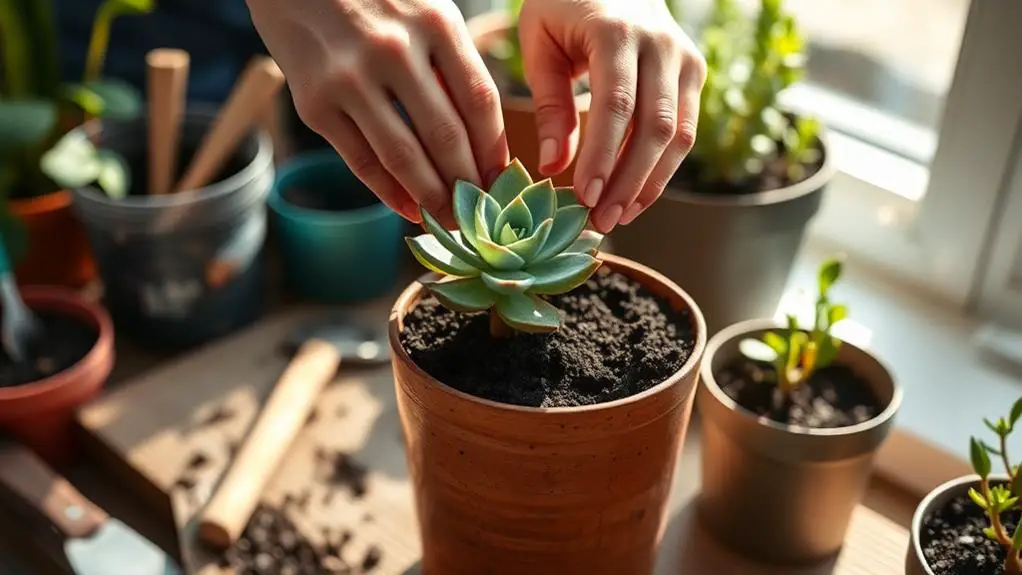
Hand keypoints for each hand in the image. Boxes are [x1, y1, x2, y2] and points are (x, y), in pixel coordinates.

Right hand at [245, 0, 508, 225]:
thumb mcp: (424, 11)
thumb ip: (452, 64)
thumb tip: (482, 143)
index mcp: (435, 23)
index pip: (479, 102)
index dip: (494, 150)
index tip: (501, 180)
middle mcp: (394, 50)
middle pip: (446, 136)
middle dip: (467, 185)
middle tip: (478, 212)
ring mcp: (350, 78)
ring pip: (404, 157)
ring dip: (431, 198)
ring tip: (447, 219)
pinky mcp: (315, 103)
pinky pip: (362, 160)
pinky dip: (389, 193)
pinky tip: (409, 209)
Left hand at [518, 0, 706, 232]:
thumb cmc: (563, 5)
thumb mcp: (539, 42)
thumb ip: (548, 104)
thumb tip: (552, 167)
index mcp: (617, 31)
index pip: (616, 105)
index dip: (602, 157)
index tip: (584, 197)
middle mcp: (661, 44)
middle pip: (655, 127)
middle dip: (628, 181)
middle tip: (601, 220)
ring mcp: (686, 58)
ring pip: (679, 136)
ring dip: (649, 184)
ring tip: (617, 217)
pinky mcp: (695, 73)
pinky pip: (685, 131)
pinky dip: (662, 169)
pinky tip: (636, 196)